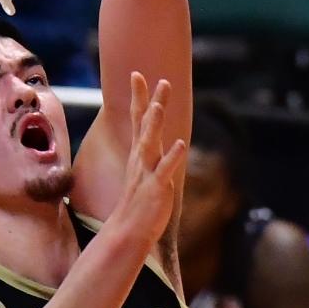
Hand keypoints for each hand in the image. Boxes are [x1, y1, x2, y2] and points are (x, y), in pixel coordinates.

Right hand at [109, 73, 186, 252]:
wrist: (129, 232)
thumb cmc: (138, 204)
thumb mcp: (144, 174)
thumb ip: (149, 157)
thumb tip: (154, 142)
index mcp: (140, 154)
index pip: (137, 119)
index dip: (138, 97)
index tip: (137, 75)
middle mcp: (142, 159)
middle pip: (145, 125)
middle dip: (150, 101)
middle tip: (158, 79)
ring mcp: (147, 173)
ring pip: (150, 144)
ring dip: (155, 124)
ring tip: (159, 105)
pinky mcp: (156, 188)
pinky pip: (164, 170)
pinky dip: (171, 157)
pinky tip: (179, 144)